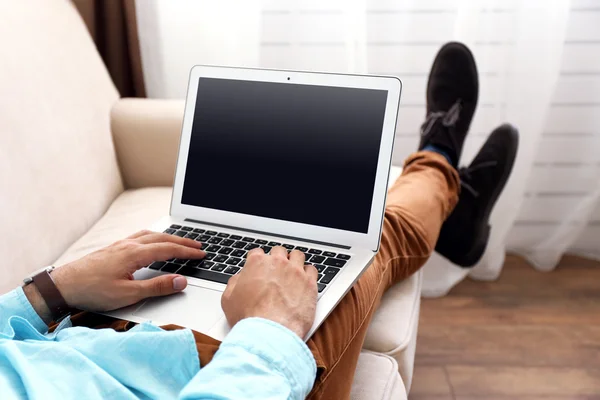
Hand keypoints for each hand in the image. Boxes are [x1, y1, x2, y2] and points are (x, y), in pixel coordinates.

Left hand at [27, 230, 204, 319]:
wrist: (63, 286)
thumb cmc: (92, 291)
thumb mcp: (128, 294)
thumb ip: (157, 287)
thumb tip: (181, 281)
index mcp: (134, 254)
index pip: (168, 249)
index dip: (187, 252)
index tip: (202, 254)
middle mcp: (128, 245)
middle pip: (162, 238)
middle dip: (182, 242)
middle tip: (198, 246)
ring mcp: (119, 244)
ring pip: (150, 234)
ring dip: (168, 237)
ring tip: (180, 241)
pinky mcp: (112, 248)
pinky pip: (139, 236)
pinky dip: (153, 236)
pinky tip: (152, 241)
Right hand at [221, 246, 318, 337]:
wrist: (270, 332)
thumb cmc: (249, 318)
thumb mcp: (228, 300)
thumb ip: (234, 283)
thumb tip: (239, 279)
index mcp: (257, 263)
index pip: (257, 253)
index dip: (257, 261)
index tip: (259, 268)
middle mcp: (277, 262)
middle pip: (279, 252)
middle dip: (277, 260)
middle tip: (276, 271)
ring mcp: (295, 271)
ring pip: (297, 256)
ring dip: (294, 262)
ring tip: (293, 272)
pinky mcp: (309, 283)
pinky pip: (312, 270)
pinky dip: (308, 274)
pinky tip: (305, 281)